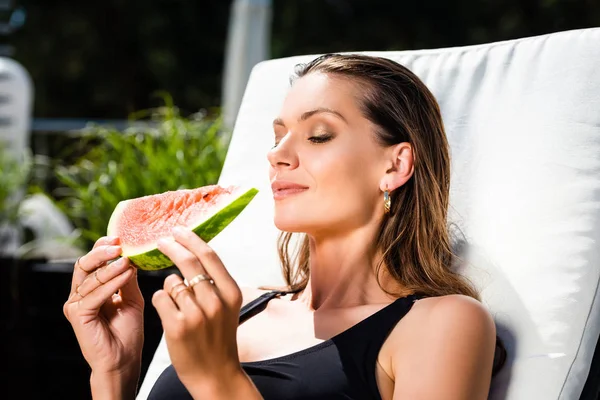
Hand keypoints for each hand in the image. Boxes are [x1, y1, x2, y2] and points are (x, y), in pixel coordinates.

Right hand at [63, 236, 143, 378]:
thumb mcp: (132, 299)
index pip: (93, 262)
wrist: (124, 359)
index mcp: (91, 289)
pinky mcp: (78, 315)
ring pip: (89, 277)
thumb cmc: (128, 332)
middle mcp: (80, 294)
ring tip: (127, 259)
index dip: (103, 247)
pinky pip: (93, 295)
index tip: (120, 237)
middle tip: (119, 244)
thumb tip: (131, 256)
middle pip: (84, 264)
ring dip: (110, 267)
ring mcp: (76, 305)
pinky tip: (126, 274)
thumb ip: (128, 279)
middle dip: (101, 252)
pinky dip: (111, 283)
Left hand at [152, 226, 243, 395]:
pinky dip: (161, 301)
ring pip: (171, 281)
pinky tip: (169, 313)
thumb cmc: (218, 338)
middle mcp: (215, 302)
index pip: (209, 255)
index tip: (178, 230)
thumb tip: (196, 251)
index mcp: (231, 293)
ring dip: (169, 286)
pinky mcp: (177, 327)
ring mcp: (196, 315)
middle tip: (160, 241)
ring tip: (177, 304)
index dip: (191, 239)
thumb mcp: (227, 307)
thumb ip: (215, 282)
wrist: (216, 375)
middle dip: (171, 247)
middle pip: (188, 262)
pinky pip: (160, 298)